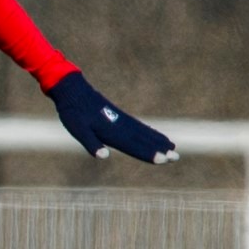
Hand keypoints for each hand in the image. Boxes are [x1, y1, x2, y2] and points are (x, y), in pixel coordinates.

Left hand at [46, 71, 177, 163]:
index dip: (149, 153)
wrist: (72, 89)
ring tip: (174, 148)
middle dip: (159, 149)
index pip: (133, 145)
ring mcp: (121, 120)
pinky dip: (150, 132)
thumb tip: (103, 156)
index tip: (164, 159)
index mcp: (111, 131)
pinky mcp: (119, 116)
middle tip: (176, 157)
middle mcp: (120, 125)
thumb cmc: (73, 112)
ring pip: (144, 132)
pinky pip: (139, 126)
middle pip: (143, 140)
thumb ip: (91, 143)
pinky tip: (157, 137)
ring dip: (158, 141)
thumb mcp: (77, 129)